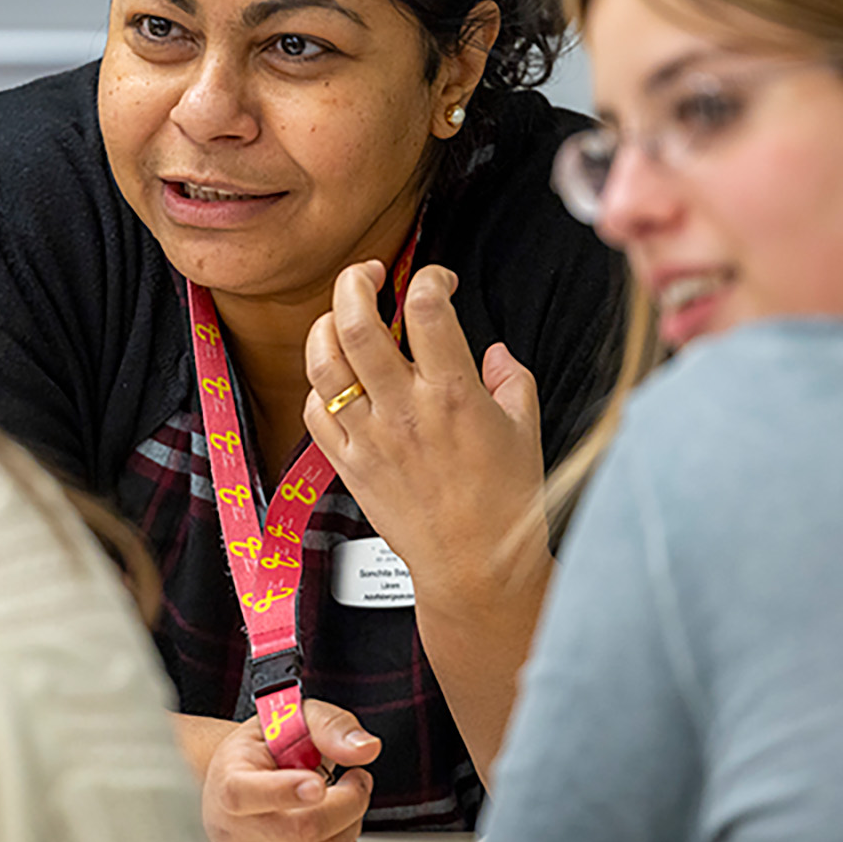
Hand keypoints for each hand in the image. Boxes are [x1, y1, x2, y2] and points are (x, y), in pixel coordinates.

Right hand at [203, 700, 379, 841]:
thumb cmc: (264, 753)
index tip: (317, 784)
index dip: (285, 791)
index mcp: (229, 782)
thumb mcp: (292, 719)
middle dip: (349, 802)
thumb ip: (329, 726)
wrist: (239, 784)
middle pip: (304, 830)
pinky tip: (335, 837)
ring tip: (342, 806)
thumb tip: (364, 748)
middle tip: (357, 781)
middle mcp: (231, 830)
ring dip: (350, 830)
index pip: (245, 794)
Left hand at [304, 261, 549, 607]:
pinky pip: (315, 411)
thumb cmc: (507, 502)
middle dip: (355, 281)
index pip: (428, 308)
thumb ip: (511, 378)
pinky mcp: (348, 463)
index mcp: (455, 394)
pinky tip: (338, 380)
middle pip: (356, 323)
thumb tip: (494, 351)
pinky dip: (319, 385)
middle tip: (368, 273)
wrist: (475, 568)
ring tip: (342, 317)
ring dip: (325, 325)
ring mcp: (370, 437)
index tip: (439, 282)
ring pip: (323, 363)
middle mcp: (405, 410)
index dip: (431, 278)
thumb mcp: (527, 429)